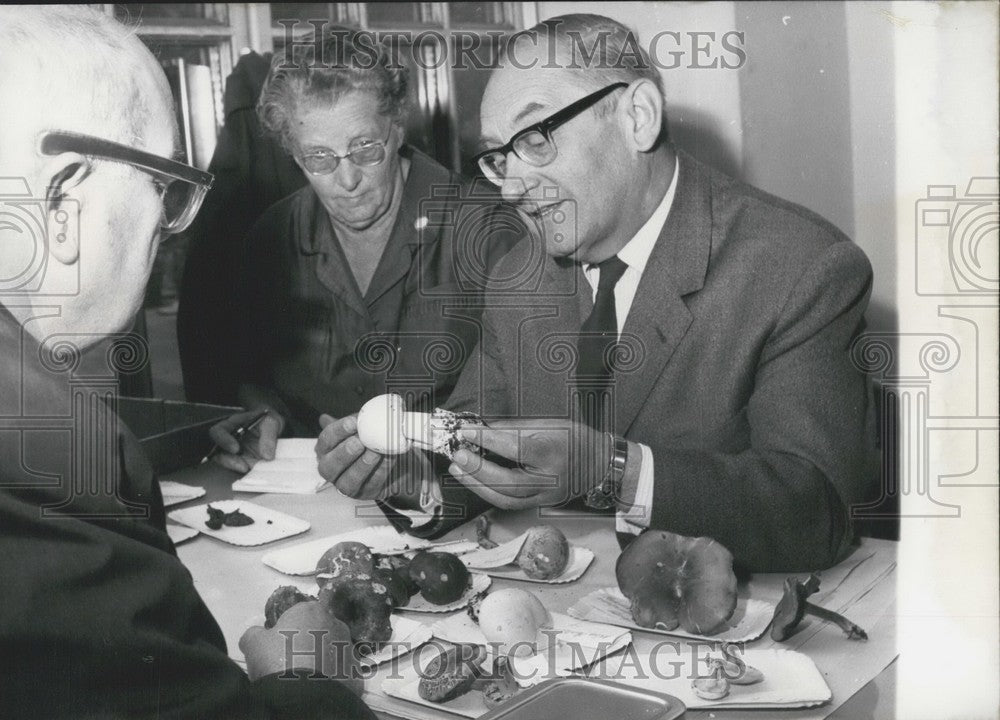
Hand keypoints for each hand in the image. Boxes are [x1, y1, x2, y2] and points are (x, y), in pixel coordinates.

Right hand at [208, 408, 283, 473]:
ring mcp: (233, 450)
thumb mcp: (270, 422)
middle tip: (243, 466)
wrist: (272, 427)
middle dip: (230, 460)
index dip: (224, 441)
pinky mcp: (240, 460)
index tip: (235, 449)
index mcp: (232, 424)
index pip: (219, 431)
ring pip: (228, 462)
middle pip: (219, 451)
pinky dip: (246, 469)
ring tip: (250, 469)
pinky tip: (254, 470)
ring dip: (238, 467)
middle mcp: (229, 438)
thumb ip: (268, 437)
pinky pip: (239, 467)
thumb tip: (267, 455)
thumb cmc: (266, 420)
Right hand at [239, 600, 362, 694]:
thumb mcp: (253, 643)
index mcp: (311, 610)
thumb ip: (254, 633)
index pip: (297, 615)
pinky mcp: (356, 672)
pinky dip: (333, 679)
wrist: (304, 697)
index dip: (286, 631)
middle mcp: (335, 623)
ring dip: (322, 660)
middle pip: (318, 631)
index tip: (278, 647)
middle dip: (308, 643)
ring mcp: (349, 647)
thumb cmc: (277, 661)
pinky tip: (319, 689)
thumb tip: (258, 633)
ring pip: (333, 651)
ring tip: (305, 678)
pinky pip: (342, 673)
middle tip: (291, 663)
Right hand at [315, 414, 396, 499]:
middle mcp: (331, 470)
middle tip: (359, 442)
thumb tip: (325, 418)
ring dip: (362, 466)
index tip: (354, 422)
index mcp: (325, 451)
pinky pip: (371, 484)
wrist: (388, 462)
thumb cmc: (366, 443)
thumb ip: (348, 423)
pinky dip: (380, 471)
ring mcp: (347, 485)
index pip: (325, 441)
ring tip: (374, 452)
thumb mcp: (357, 430)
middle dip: (344, 453)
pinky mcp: (365, 493)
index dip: (338, 431)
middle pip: (329, 466)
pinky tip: (388, 459)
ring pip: (348, 482)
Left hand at [449, 419, 612, 509]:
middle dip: (479, 469)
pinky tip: (474, 482)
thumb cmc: (575, 439)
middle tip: (459, 455)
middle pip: (509, 481)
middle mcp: (550, 479)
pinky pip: (510, 504)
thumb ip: (516, 428)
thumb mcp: (551, 424)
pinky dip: (488, 494)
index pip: (518, 448)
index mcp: (554, 452)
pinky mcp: (540, 504)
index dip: (490, 440)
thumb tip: (485, 428)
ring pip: (506, 498)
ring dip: (477, 485)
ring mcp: (545, 496)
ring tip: (458, 469)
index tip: (468, 431)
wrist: (599, 465)